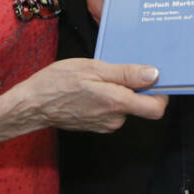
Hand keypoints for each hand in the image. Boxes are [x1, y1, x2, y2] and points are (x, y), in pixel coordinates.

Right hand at [9, 58, 167, 133]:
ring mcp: (105, 125)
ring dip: (118, 90)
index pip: (156, 108)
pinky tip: (92, 87)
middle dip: (134, 86)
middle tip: (117, 68)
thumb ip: (126, 74)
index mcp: (117, 103)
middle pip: (140, 104)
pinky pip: (112, 110)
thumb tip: (154, 75)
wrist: (32, 104)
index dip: (160, 92)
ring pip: (124, 105)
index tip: (153, 76)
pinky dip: (107, 97)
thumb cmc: (59, 82)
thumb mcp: (93, 68)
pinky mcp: (96, 125)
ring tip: (99, 76)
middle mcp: (115, 119)